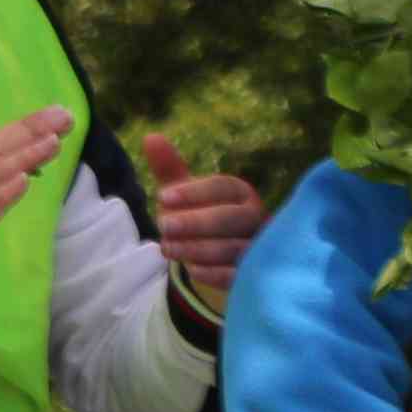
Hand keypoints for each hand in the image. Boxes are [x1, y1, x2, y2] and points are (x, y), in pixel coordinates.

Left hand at [145, 133, 263, 295]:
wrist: (222, 259)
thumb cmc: (202, 218)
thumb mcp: (184, 195)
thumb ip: (170, 170)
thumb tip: (150, 137)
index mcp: (240, 193)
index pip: (223, 187)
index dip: (195, 191)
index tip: (163, 197)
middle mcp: (257, 217)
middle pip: (236, 217)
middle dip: (198, 222)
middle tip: (163, 226)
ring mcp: (261, 248)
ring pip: (240, 248)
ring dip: (201, 249)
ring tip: (167, 249)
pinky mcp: (257, 275)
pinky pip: (242, 275)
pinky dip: (217, 273)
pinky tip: (192, 270)